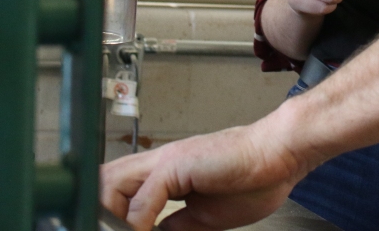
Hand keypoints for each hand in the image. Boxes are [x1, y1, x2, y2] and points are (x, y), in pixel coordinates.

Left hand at [100, 115, 309, 230]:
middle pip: (104, 181)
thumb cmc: (253, 178)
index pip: (117, 190)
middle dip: (99, 214)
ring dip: (112, 214)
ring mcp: (167, 161)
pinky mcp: (179, 163)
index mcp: (165, 175)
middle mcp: (160, 163)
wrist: (279, 155)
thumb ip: (175, 223)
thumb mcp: (203, 216)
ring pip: (112, 181)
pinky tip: (145, 230)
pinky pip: (147, 193)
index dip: (107, 215)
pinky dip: (138, 218)